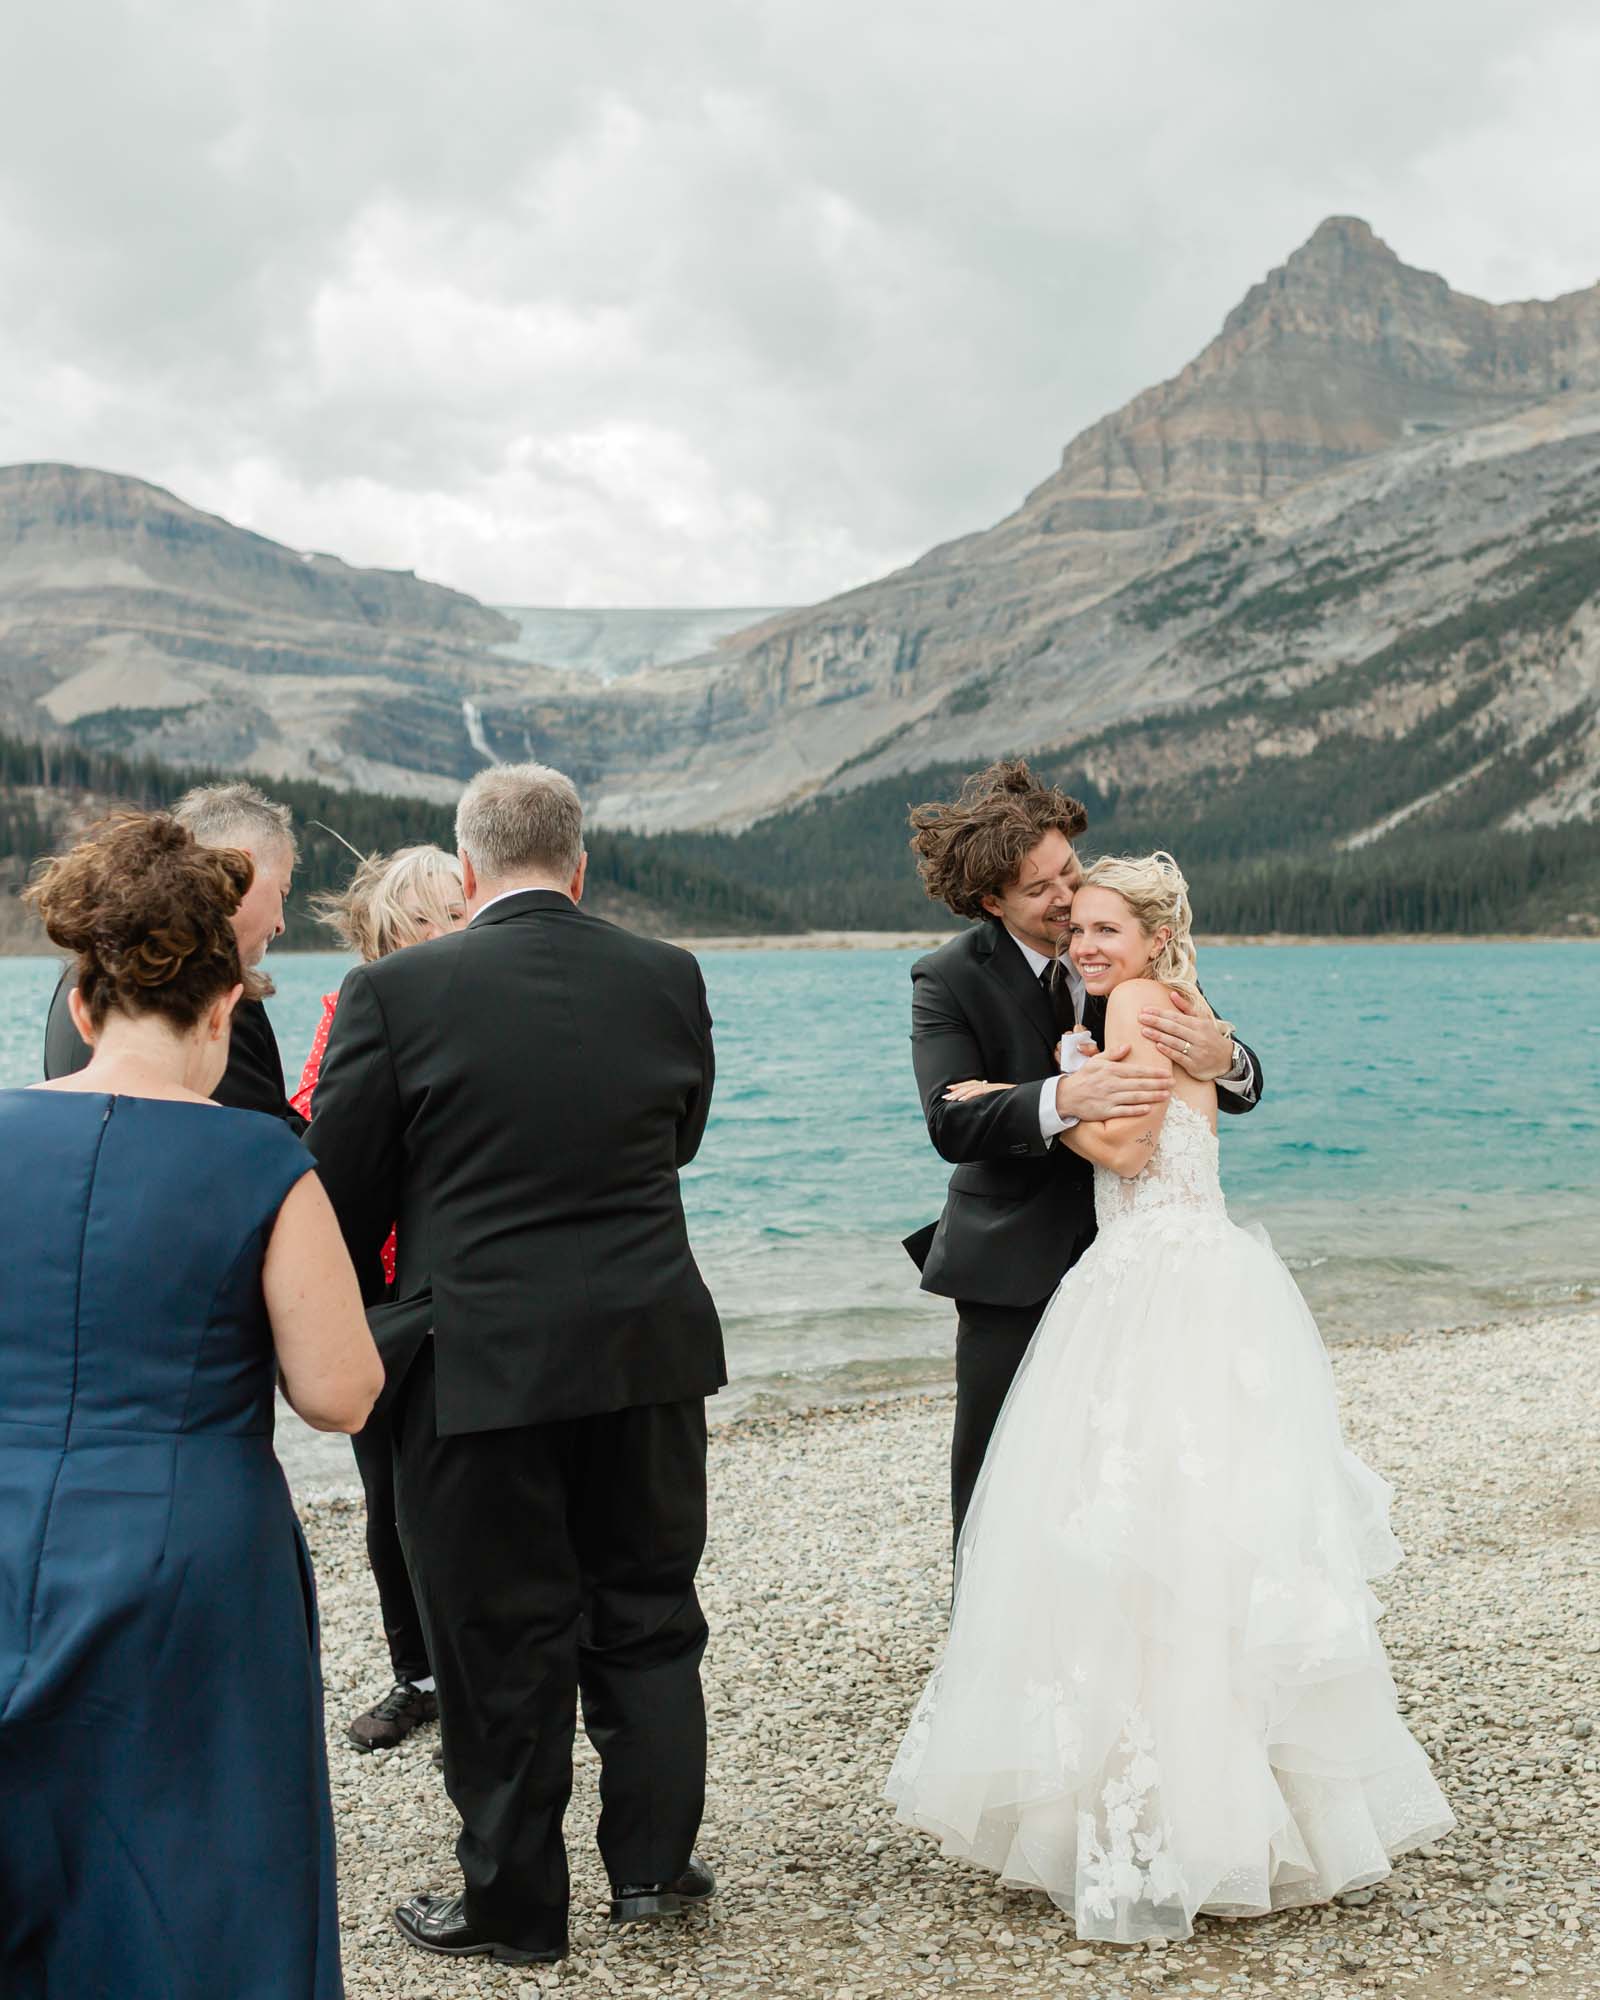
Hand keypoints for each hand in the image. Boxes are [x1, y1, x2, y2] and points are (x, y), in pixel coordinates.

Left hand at [943, 1079, 1012, 1102]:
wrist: (1024, 1099)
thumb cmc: (1014, 1101)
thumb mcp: (1000, 1102)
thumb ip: (990, 1103)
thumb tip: (981, 1108)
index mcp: (990, 1087)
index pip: (972, 1084)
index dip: (961, 1086)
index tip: (949, 1089)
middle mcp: (989, 1085)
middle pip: (969, 1085)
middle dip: (956, 1090)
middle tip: (945, 1097)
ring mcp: (991, 1087)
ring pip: (971, 1088)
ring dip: (959, 1093)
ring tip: (950, 1099)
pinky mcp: (993, 1090)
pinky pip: (978, 1092)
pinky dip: (969, 1095)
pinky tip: (961, 1100)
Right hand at [1055, 1044, 1170, 1122]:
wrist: (1066, 1096)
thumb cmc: (1084, 1078)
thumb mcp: (1095, 1061)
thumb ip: (1112, 1053)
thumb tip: (1128, 1045)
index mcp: (1110, 1070)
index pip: (1136, 1070)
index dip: (1153, 1072)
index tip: (1166, 1072)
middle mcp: (1111, 1084)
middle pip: (1139, 1084)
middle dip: (1158, 1083)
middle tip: (1173, 1083)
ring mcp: (1109, 1099)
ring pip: (1135, 1097)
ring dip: (1152, 1096)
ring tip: (1166, 1095)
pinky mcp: (1106, 1112)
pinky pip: (1124, 1111)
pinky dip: (1137, 1110)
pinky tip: (1149, 1108)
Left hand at [1138, 989, 1233, 1081]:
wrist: (1226, 1059)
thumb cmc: (1209, 1036)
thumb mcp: (1202, 1020)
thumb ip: (1186, 1008)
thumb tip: (1172, 993)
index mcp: (1199, 1024)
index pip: (1176, 1017)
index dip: (1160, 1013)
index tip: (1145, 1010)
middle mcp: (1199, 1037)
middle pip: (1174, 1028)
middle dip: (1156, 1022)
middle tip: (1140, 1018)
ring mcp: (1197, 1052)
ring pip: (1175, 1042)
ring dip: (1159, 1036)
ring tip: (1144, 1031)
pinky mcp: (1195, 1065)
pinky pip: (1179, 1057)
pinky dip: (1168, 1051)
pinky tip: (1157, 1046)